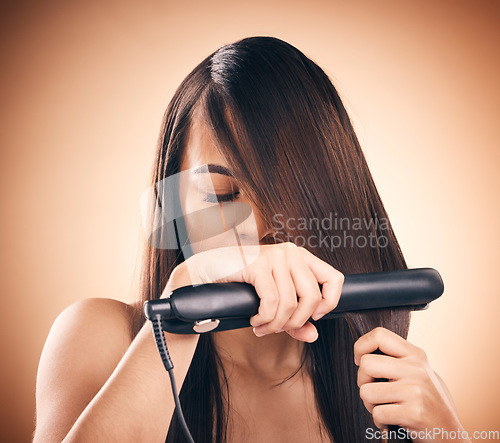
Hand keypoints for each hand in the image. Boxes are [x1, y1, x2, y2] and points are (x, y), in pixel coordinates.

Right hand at [163, 242, 343, 342]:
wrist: (209, 271)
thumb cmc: (243, 284)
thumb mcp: (274, 301)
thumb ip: (296, 317)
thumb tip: (313, 334)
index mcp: (301, 257)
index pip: (335, 278)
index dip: (329, 303)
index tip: (314, 317)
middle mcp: (291, 252)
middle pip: (312, 297)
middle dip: (295, 322)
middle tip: (278, 329)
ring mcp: (275, 256)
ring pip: (290, 304)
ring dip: (275, 324)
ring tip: (262, 327)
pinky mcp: (258, 265)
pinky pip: (271, 302)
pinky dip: (264, 318)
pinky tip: (255, 320)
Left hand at [354, 327, 470, 442]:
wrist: (450, 433)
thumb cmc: (426, 401)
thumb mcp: (417, 371)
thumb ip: (396, 358)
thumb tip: (362, 351)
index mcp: (415, 354)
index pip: (379, 335)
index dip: (361, 346)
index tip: (360, 361)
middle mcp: (416, 369)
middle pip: (366, 364)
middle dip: (362, 380)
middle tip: (373, 390)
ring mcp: (416, 390)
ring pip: (366, 391)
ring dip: (370, 404)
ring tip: (385, 407)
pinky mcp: (414, 413)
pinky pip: (377, 413)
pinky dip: (379, 421)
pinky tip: (392, 421)